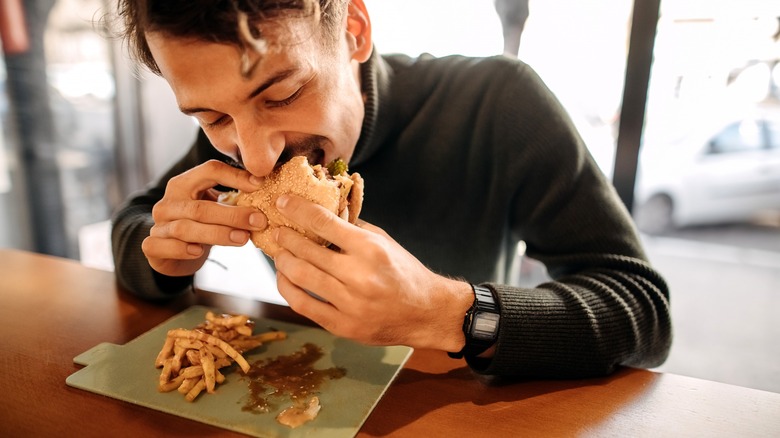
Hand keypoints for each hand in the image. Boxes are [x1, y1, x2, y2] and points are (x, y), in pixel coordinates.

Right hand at [142, 160, 266, 276]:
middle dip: (233, 214)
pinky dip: (183, 249)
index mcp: (184, 184)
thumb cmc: (201, 225)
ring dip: (217, 234)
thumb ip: (233, 200)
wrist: (171, 252)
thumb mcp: (215, 207)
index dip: (235, 176)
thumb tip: (267, 191)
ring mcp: (158, 224)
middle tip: (259, 221)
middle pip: (201, 207)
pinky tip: (199, 251)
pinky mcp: (152, 246)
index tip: (260, 185)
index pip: (209, 171)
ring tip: (243, 238)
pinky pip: (165, 246)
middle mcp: (168, 202)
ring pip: (186, 228)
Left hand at [272, 194, 473, 350]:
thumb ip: (353, 228)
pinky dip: (288, 288)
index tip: (283, 202)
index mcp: (370, 249)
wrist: (425, 313)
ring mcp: (350, 304)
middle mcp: (359, 275)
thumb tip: (321, 213)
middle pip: (306, 250)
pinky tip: (284, 277)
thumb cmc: (404, 272)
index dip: (297, 209)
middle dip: (285, 236)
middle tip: (276, 230)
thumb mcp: (384, 241)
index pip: (323, 222)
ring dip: (282, 261)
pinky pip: (303, 305)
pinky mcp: (343, 326)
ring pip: (300, 276)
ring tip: (278, 253)